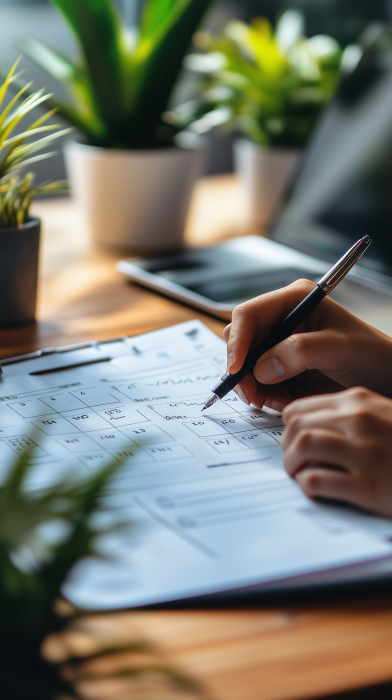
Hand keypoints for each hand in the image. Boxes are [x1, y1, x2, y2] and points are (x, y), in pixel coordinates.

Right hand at [224, 279, 391, 410]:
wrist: (386, 379)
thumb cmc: (371, 355)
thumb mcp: (339, 348)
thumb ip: (300, 352)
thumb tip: (262, 367)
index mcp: (294, 300)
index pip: (249, 315)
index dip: (238, 341)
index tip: (237, 369)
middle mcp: (282, 320)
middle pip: (241, 341)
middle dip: (242, 369)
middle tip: (252, 394)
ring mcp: (280, 346)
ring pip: (246, 366)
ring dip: (253, 387)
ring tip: (273, 401)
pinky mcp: (282, 369)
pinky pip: (258, 383)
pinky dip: (264, 396)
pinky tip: (281, 402)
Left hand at [281, 388, 391, 516]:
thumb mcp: (383, 415)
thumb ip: (350, 415)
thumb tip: (307, 427)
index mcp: (360, 401)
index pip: (300, 407)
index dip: (288, 426)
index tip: (291, 439)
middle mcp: (359, 421)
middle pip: (296, 426)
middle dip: (286, 446)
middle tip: (293, 460)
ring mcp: (363, 452)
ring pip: (301, 447)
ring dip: (292, 464)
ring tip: (299, 474)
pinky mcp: (367, 486)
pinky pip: (316, 481)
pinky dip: (307, 485)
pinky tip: (315, 488)